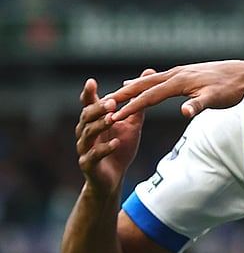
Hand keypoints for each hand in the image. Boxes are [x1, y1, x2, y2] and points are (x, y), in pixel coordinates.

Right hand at [77, 74, 146, 195]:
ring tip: (113, 118)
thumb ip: (137, 102)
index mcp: (94, 121)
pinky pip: (94, 155)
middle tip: (111, 102)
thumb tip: (149, 74)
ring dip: (100, 125)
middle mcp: (85, 132)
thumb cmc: (120, 146)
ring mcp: (85, 149)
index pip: (88, 104)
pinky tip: (115, 143)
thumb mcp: (131, 123)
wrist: (113, 178)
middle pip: (86, 116)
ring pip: (88, 134)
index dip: (88, 94)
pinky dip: (104, 149)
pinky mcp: (89, 164)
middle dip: (98, 108)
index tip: (91, 82)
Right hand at [105, 60, 243, 120]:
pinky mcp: (186, 74)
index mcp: (180, 82)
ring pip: (151, 81)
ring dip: (133, 88)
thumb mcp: (216, 99)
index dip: (131, 107)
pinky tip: (144, 84)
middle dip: (124, 95)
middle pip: (145, 85)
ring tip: (117, 93)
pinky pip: (160, 79)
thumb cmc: (231, 89)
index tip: (114, 117)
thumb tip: (185, 112)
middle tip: (103, 103)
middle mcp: (177, 74)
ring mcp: (181, 73)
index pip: (150, 97)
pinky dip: (147, 83)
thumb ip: (199, 105)